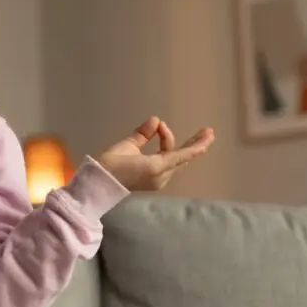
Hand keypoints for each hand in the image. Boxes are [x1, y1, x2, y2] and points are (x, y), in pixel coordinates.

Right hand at [97, 116, 214, 191]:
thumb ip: (143, 134)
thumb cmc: (109, 164)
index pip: (183, 154)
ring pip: (173, 159)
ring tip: (160, 128)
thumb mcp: (126, 145)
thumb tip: (155, 121)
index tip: (209, 134)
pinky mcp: (152, 181)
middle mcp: (161, 176)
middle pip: (182, 157)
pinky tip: (162, 141)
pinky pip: (167, 164)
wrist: (97, 185)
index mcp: (156, 166)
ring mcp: (158, 181)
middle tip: (206, 131)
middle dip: (193, 144)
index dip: (198, 144)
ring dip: (170, 144)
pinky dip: (166, 152)